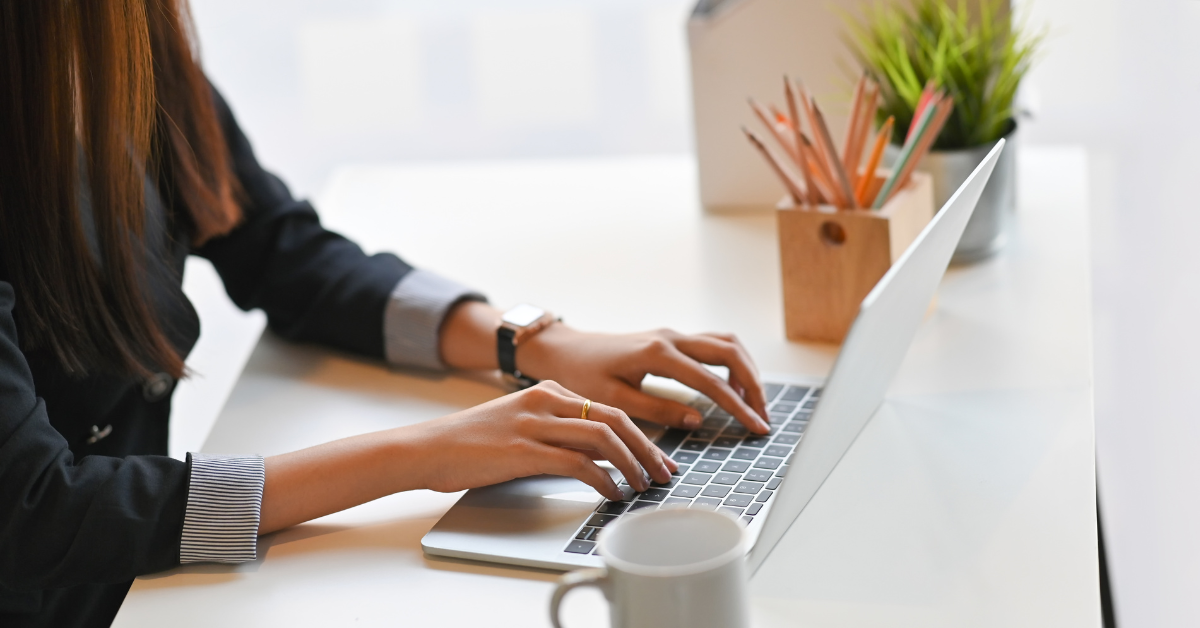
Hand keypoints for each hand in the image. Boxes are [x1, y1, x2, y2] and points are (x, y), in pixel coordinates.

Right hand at [402, 380, 676, 500]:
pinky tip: (611, 493)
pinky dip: (602, 479)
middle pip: (615, 417)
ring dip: (631, 463)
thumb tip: (601, 457)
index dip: (640, 434)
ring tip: (643, 486)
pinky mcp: (524, 450)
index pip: (608, 407)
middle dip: (646, 448)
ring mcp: (535, 423)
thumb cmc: (471, 443)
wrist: (427, 447)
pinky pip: (577, 462)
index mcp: (548, 391)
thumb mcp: (522, 426)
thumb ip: (559, 434)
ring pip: (602, 435)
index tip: (657, 457)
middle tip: (664, 472)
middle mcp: (545, 400)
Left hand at [518, 325, 770, 433]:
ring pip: (725, 343)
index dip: (738, 406)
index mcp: (657, 354)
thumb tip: (698, 419)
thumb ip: (658, 410)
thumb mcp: (615, 401)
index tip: (756, 427)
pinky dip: (730, 363)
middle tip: (763, 416)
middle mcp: (670, 338)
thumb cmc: (582, 376)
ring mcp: (672, 334)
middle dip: (753, 385)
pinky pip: (712, 344)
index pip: (711, 382)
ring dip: (745, 370)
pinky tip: (731, 386)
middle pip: (730, 352)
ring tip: (752, 402)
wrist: (565, 350)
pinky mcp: (671, 338)